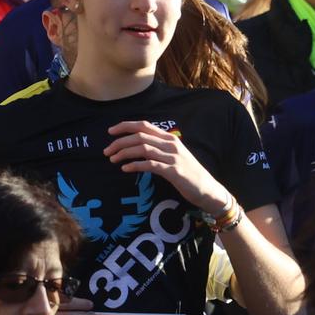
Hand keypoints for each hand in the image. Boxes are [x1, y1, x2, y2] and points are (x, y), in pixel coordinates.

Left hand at [104, 121, 230, 214]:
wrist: (207, 188)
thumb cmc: (188, 173)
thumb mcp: (174, 156)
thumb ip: (159, 148)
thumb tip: (138, 146)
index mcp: (170, 138)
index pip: (144, 125)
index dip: (126, 126)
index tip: (110, 131)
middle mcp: (171, 144)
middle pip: (140, 136)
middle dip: (120, 142)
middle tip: (107, 151)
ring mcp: (173, 157)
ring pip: (143, 148)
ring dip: (124, 153)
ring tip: (113, 160)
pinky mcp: (173, 171)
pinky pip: (150, 165)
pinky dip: (135, 165)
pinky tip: (125, 169)